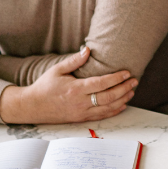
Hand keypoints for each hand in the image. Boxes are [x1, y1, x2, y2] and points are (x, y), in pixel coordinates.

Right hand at [0, 47, 137, 123]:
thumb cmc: (44, 86)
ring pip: (107, 108)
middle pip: (108, 97)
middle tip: (135, 81)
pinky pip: (101, 116)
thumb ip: (74, 60)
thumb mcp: (57, 70)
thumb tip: (87, 49)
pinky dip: (114, 110)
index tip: (127, 72)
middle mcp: (80, 102)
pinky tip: (122, 104)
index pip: (101, 83)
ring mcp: (81, 112)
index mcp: (75, 89)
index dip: (116, 78)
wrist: (32, 106)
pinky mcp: (81, 119)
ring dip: (122, 100)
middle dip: (124, 88)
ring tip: (132, 91)